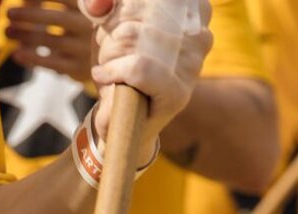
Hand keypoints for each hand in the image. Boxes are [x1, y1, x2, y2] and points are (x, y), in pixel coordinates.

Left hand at [6, 0, 93, 82]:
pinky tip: (16, 54)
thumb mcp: (71, 9)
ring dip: (25, 36)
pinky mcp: (78, 68)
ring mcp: (85, 49)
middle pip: (58, 19)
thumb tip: (24, 0)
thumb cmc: (78, 25)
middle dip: (29, 15)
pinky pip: (50, 63)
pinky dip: (31, 58)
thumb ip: (45, 2)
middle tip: (8, 13)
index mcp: (90, 6)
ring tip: (7, 31)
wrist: (103, 59)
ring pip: (51, 42)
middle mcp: (90, 26)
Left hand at [82, 0, 213, 164]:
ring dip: (108, 53)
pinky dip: (111, 72)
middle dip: (110, 31)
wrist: (123, 119)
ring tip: (112, 68)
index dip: (121, 7)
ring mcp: (192, 64)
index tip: (116, 24)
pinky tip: (106, 78)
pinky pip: (137, 67)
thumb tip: (98, 6)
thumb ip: (99, 3)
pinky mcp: (178, 93)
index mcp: (191, 8)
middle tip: (111, 52)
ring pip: (130, 35)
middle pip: (134, 8)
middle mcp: (199, 32)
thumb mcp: (109, 23)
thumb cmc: (118, 64)